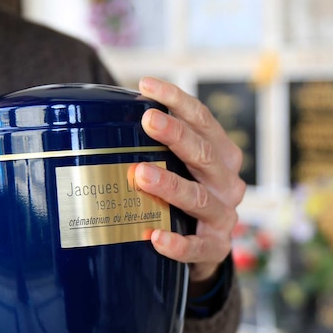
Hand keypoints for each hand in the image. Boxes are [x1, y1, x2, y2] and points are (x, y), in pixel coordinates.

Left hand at [135, 77, 245, 284]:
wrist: (207, 246)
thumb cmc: (184, 195)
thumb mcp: (183, 166)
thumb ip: (159, 145)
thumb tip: (104, 112)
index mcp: (222, 155)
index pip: (203, 120)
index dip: (178, 101)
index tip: (147, 85)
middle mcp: (227, 183)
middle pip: (205, 155)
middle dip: (177, 136)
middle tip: (148, 120)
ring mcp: (223, 216)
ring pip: (199, 198)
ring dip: (171, 185)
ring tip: (141, 175)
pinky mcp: (215, 248)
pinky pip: (197, 247)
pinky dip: (177, 242)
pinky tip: (154, 237)